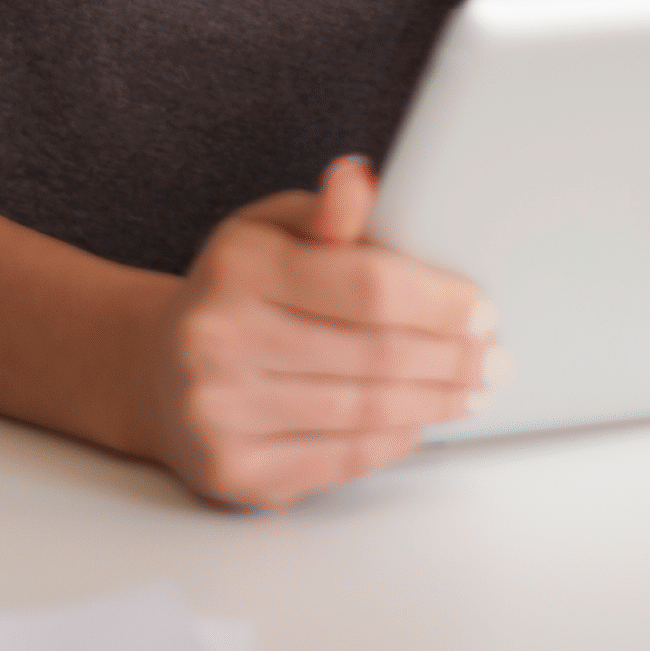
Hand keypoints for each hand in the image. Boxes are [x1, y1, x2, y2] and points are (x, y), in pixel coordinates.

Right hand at [129, 156, 502, 509]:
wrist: (156, 369)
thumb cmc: (232, 293)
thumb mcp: (269, 232)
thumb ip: (324, 214)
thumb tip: (360, 178)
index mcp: (237, 269)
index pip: (366, 287)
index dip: (436, 301)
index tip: (479, 308)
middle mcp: (220, 342)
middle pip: (374, 356)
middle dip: (451, 358)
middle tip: (493, 357)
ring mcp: (223, 414)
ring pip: (364, 412)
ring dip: (435, 401)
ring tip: (472, 388)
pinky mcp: (236, 472)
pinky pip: (342, 459)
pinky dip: (395, 438)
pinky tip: (421, 418)